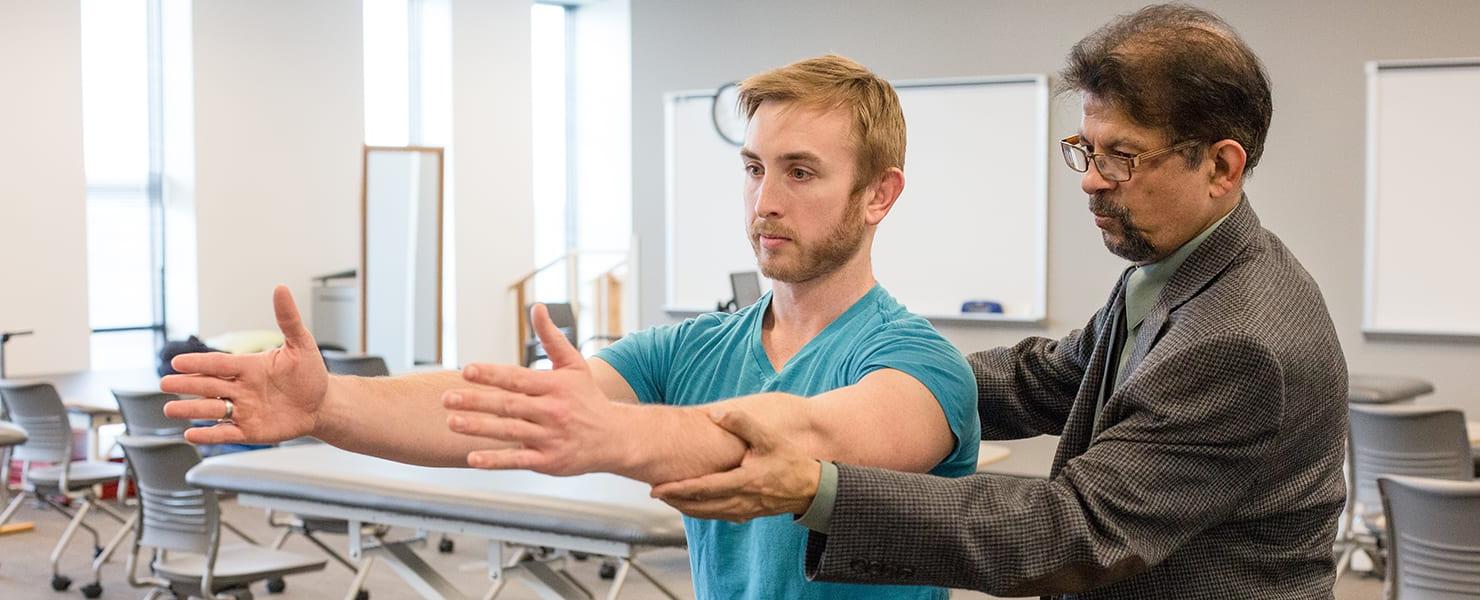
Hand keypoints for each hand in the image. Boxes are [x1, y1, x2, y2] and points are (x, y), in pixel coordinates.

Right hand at [160, 285, 327, 444]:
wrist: (322, 403)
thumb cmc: (309, 373)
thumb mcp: (301, 344)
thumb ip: (288, 319)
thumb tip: (280, 289)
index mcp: (249, 366)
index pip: (219, 363)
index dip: (199, 363)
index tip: (177, 362)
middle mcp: (241, 388)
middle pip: (209, 385)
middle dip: (187, 385)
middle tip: (165, 383)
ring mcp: (244, 410)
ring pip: (212, 409)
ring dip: (191, 410)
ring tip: (169, 410)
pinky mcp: (250, 430)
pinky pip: (226, 433)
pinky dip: (209, 434)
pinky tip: (192, 434)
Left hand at [443, 304, 631, 475]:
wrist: (614, 438)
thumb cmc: (588, 398)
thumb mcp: (575, 365)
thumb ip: (551, 338)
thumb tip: (537, 307)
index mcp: (555, 386)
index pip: (518, 378)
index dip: (492, 375)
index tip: (467, 370)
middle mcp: (552, 411)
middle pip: (508, 405)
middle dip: (476, 401)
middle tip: (447, 398)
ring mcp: (550, 438)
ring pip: (509, 432)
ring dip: (479, 428)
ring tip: (452, 422)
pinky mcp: (549, 461)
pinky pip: (518, 460)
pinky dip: (495, 460)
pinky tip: (472, 458)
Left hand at [650, 409, 820, 522]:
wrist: (813, 489)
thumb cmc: (791, 461)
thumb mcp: (769, 438)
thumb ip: (742, 423)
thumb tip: (717, 413)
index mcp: (743, 482)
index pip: (703, 489)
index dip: (677, 490)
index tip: (657, 489)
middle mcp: (740, 500)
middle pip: (699, 506)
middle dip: (675, 500)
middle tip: (655, 492)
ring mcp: (744, 510)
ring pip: (707, 513)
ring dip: (686, 507)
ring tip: (669, 498)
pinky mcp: (748, 513)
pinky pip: (718, 515)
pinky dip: (702, 511)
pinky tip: (693, 504)